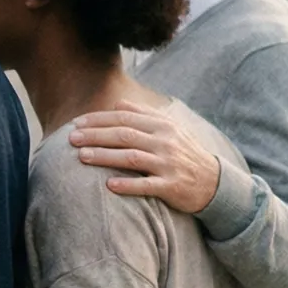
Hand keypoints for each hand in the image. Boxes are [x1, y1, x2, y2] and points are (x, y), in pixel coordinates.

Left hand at [70, 100, 220, 213]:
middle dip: (95, 136)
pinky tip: (109, 185)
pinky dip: (128, 185)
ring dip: (105, 156)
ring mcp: (169, 164)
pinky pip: (147, 185)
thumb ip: (144, 115)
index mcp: (163, 125)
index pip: (125, 117)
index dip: (99, 120)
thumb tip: (118, 102)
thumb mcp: (171, 129)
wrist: (215, 183)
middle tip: (71, 138)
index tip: (76, 123)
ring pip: (132, 157)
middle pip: (124, 135)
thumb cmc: (184, 154)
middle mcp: (166, 142)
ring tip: (82, 156)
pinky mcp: (172, 186)